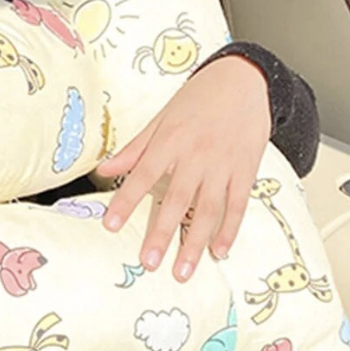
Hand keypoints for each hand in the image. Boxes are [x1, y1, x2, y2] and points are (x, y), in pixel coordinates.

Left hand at [94, 56, 270, 280]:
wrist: (244, 80)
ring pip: (208, 209)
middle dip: (162, 234)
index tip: (110, 225)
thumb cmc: (198, 98)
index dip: (126, 201)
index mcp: (171, 140)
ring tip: (182, 271)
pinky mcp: (247, 170)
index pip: (143, 175)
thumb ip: (134, 149)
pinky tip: (219, 251)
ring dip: (195, 243)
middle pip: (177, 200)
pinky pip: (238, 205)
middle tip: (149, 263)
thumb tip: (103, 171)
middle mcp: (197, 155)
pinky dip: (229, 229)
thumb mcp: (161, 118)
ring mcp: (224, 164)